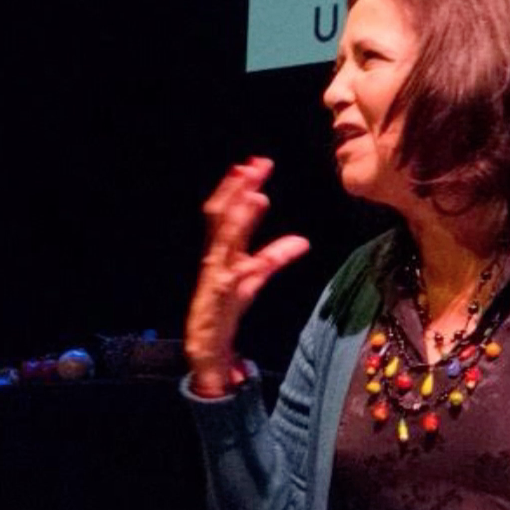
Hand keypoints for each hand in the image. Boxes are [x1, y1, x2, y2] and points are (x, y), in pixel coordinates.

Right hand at [184, 157, 309, 397]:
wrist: (206, 345)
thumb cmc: (227, 308)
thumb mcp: (254, 277)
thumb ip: (275, 256)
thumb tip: (303, 240)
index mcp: (221, 249)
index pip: (226, 209)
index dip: (238, 186)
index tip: (255, 163)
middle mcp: (215, 256)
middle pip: (221, 216)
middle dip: (236, 189)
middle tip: (255, 165)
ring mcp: (216, 275)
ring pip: (224, 239)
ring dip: (240, 217)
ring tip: (256, 194)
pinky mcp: (222, 296)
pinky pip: (237, 275)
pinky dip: (251, 261)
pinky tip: (261, 257)